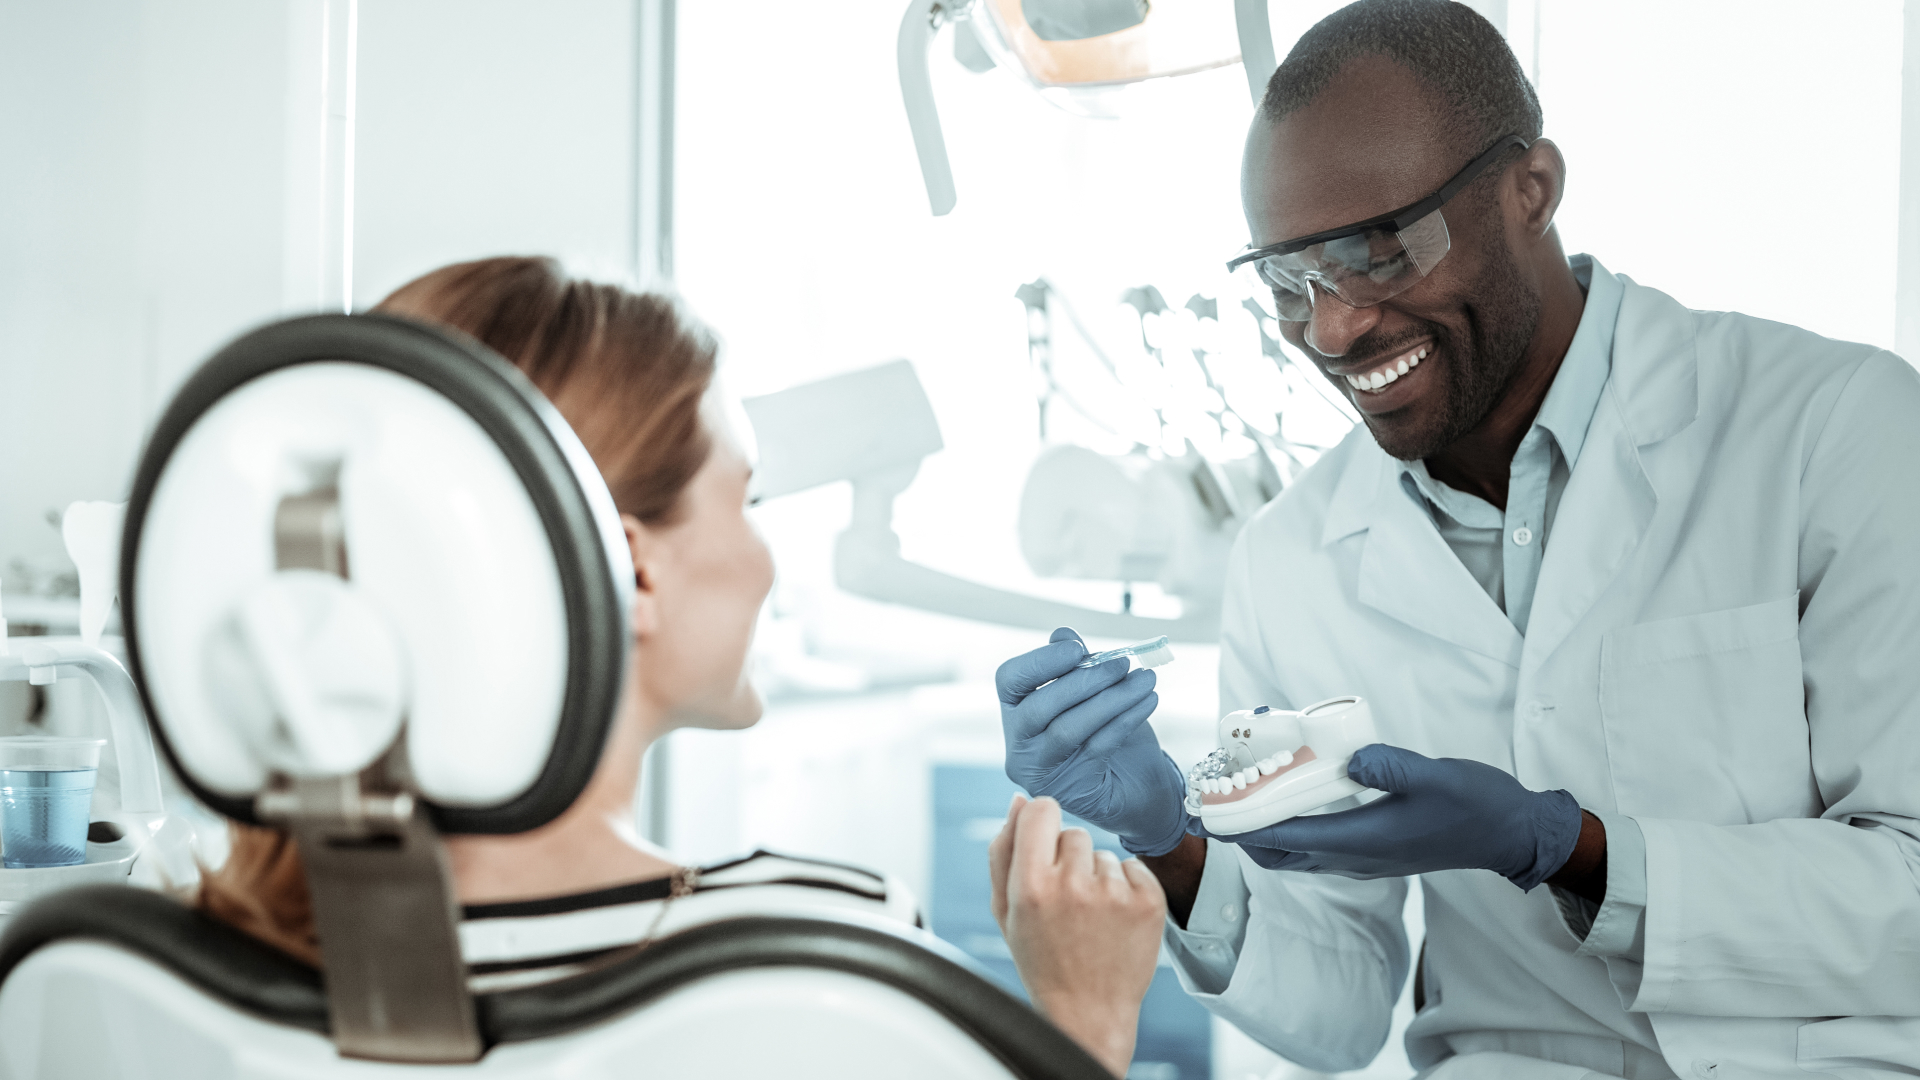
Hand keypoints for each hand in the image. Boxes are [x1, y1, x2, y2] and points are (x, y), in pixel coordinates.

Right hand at [990, 794, 1164, 1078]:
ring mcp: (1114, 894)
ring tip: (1091, 919)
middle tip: (1066, 904)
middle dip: (1068, 860)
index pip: (1040, 810)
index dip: (1041, 823)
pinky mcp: (1149, 902)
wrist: (1088, 1012)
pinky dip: (1126, 888)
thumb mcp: (1005, 910)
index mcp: (1030, 885)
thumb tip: (1019, 800)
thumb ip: (1003, 851)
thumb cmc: (1041, 959)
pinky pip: (1134, 867)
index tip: (1044, 844)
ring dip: (1098, 878)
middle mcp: (1073, 885)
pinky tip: (1115, 920)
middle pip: (1074, 834)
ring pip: (1104, 854)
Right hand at [997, 627, 1187, 855]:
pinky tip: (1149, 700)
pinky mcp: (1070, 790)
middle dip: (1083, 681)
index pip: (1010, 680)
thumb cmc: (1108, 733)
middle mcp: (1019, 745)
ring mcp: (1041, 772)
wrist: (1137, 786)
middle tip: (1122, 664)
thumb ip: (1074, 665)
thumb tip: (1063, 635)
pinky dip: (1126, 719)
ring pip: (1068, 729)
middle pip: (1037, 707)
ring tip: (1144, 679)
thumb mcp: (1093, 693)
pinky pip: (1097, 747)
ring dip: (1111, 699)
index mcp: (1016, 712)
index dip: (1040, 661)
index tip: (1078, 648)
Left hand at [1200, 744, 1583, 891]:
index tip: (1211, 813)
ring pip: (1296, 856)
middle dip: (1243, 834)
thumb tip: (1349, 757)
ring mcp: (1364, 859)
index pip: (1287, 838)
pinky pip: (1316, 849)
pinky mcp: (1373, 852)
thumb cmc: (1475, 805)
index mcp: (1362, 841)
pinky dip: (1290, 831)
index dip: (1244, 827)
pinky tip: (1289, 799)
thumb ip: (1389, 766)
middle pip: (1281, 855)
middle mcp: (1355, 858)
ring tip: (1243, 800)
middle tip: (1216, 803)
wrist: (1509, 834)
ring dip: (1265, 834)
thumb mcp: (1434, 776)